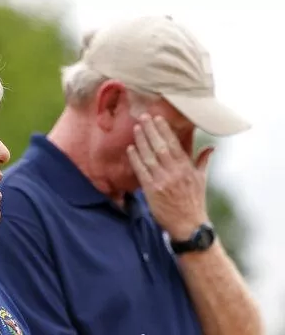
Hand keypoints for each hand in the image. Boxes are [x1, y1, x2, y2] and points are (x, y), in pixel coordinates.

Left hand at [126, 114, 214, 240]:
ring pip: (150, 157)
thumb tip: (211, 147)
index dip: (165, 130)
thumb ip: (202, 161)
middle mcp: (175, 172)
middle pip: (161, 147)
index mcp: (187, 168)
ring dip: (141, 141)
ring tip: (135, 129)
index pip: (175, 144)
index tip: (157, 118)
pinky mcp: (152, 191)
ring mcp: (163, 181)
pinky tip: (130, 149)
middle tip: (142, 117)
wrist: (188, 225)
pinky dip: (136, 159)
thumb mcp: (201, 180)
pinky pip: (142, 171)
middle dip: (151, 131)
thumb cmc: (194, 202)